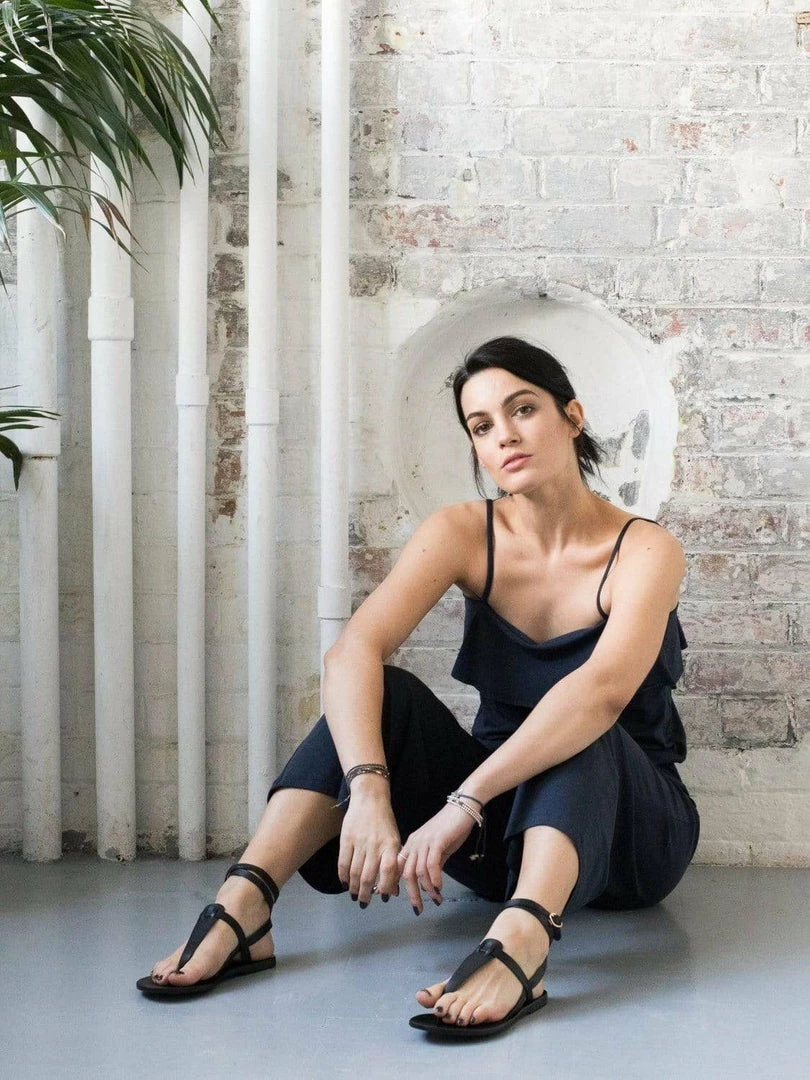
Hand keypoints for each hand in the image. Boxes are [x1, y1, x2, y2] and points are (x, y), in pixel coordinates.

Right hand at [337, 783, 401, 904]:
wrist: (370, 798)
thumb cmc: (385, 823)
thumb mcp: (394, 840)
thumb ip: (394, 864)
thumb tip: (392, 892)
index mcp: (391, 845)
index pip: (389, 871)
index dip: (385, 887)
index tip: (382, 898)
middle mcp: (375, 845)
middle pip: (368, 876)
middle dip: (365, 893)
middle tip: (364, 902)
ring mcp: (359, 841)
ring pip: (354, 872)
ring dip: (353, 887)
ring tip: (354, 894)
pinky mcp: (346, 838)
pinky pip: (343, 862)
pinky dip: (343, 876)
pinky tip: (344, 882)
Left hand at [398, 803, 475, 913]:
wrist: (462, 808)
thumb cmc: (451, 828)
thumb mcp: (439, 849)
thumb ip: (432, 864)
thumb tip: (430, 883)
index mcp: (412, 844)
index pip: (397, 867)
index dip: (396, 884)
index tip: (398, 899)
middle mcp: (414, 843)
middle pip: (406, 873)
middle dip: (411, 894)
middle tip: (418, 908)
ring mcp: (424, 841)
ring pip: (419, 871)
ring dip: (427, 889)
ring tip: (436, 899)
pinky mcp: (437, 841)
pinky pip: (432, 863)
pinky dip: (434, 878)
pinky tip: (439, 887)